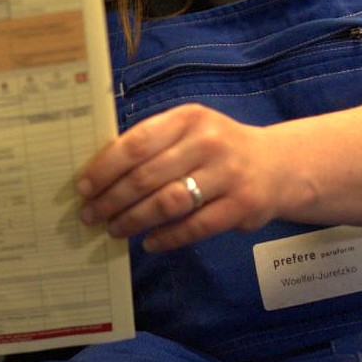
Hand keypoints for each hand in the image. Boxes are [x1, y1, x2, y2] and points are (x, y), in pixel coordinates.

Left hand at [76, 102, 284, 252]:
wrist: (277, 165)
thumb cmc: (217, 149)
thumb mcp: (190, 131)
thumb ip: (154, 144)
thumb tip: (99, 173)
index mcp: (188, 118)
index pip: (136, 143)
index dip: (105, 168)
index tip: (83, 187)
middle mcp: (208, 143)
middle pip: (147, 176)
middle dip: (112, 199)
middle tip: (91, 214)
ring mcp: (227, 174)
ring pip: (168, 203)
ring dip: (134, 220)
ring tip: (115, 229)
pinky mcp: (241, 206)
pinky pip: (195, 227)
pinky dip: (167, 237)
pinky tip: (149, 242)